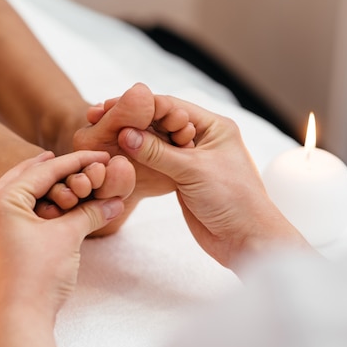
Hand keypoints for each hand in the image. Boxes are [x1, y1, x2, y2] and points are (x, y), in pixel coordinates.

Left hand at [0, 150, 126, 317]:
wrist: (20, 318)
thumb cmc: (38, 276)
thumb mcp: (68, 236)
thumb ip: (91, 213)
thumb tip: (116, 202)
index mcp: (3, 198)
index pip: (46, 170)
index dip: (78, 162)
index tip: (101, 156)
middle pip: (30, 174)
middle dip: (60, 168)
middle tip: (87, 162)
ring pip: (23, 189)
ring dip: (48, 182)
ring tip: (71, 175)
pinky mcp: (0, 236)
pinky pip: (19, 206)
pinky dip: (39, 199)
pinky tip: (54, 199)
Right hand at [118, 97, 311, 269]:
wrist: (245, 240)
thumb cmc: (233, 200)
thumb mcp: (193, 170)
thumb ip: (157, 152)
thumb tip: (125, 134)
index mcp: (214, 126)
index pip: (171, 107)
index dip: (140, 106)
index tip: (112, 106)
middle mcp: (202, 138)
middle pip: (161, 122)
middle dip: (133, 121)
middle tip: (102, 117)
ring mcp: (191, 159)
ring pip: (156, 143)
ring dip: (133, 140)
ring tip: (104, 135)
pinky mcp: (182, 178)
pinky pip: (156, 163)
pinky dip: (139, 159)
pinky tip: (119, 155)